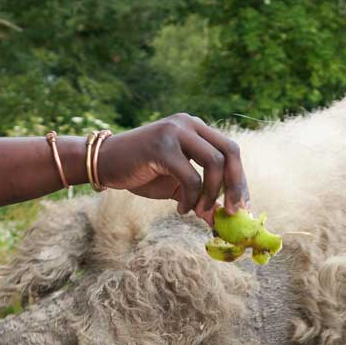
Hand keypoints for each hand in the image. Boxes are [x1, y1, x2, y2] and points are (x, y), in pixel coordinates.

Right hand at [93, 114, 247, 222]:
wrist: (104, 163)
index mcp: (195, 128)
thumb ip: (199, 196)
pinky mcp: (161, 147)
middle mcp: (188, 124)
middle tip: (233, 212)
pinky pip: (190, 177)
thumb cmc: (140, 173)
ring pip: (214, 163)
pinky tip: (181, 210)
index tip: (242, 206)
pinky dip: (190, 198)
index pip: (230, 150)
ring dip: (211, 194)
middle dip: (235, 185)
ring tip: (198, 211)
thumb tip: (221, 220)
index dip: (239, 179)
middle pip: (230, 152)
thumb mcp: (176, 186)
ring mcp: (175, 132)